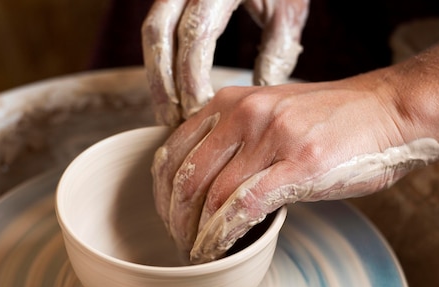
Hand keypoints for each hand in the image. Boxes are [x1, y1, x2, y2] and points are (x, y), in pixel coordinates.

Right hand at [142, 0, 309, 125]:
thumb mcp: (287, 12)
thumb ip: (277, 51)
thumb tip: (258, 96)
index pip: (195, 34)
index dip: (190, 76)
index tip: (196, 110)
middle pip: (159, 33)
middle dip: (162, 82)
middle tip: (172, 121)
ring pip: (151, 32)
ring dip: (155, 78)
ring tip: (167, 115)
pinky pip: (156, 30)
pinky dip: (161, 64)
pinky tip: (170, 94)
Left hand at [151, 73, 438, 262]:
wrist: (389, 111)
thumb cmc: (333, 118)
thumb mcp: (272, 111)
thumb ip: (236, 136)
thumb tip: (207, 180)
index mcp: (231, 101)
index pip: (173, 151)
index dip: (162, 193)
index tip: (167, 217)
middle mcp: (244, 114)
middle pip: (186, 177)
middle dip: (175, 219)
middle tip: (179, 243)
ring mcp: (272, 138)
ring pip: (212, 195)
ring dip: (197, 233)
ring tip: (197, 252)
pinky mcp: (299, 165)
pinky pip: (245, 206)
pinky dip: (223, 234)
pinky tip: (218, 250)